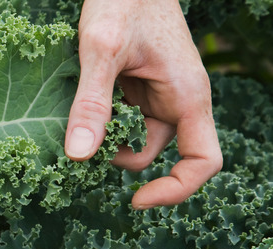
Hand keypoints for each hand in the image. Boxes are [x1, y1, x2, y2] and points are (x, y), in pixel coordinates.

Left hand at [65, 0, 222, 208]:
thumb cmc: (122, 1)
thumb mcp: (100, 51)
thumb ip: (92, 103)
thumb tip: (79, 156)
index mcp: (187, 96)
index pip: (203, 162)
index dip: (175, 189)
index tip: (136, 200)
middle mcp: (179, 100)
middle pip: (157, 154)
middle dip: (120, 159)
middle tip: (82, 147)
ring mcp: (159, 94)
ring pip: (135, 138)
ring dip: (106, 140)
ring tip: (75, 124)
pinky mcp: (140, 87)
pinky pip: (124, 119)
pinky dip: (102, 123)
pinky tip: (78, 111)